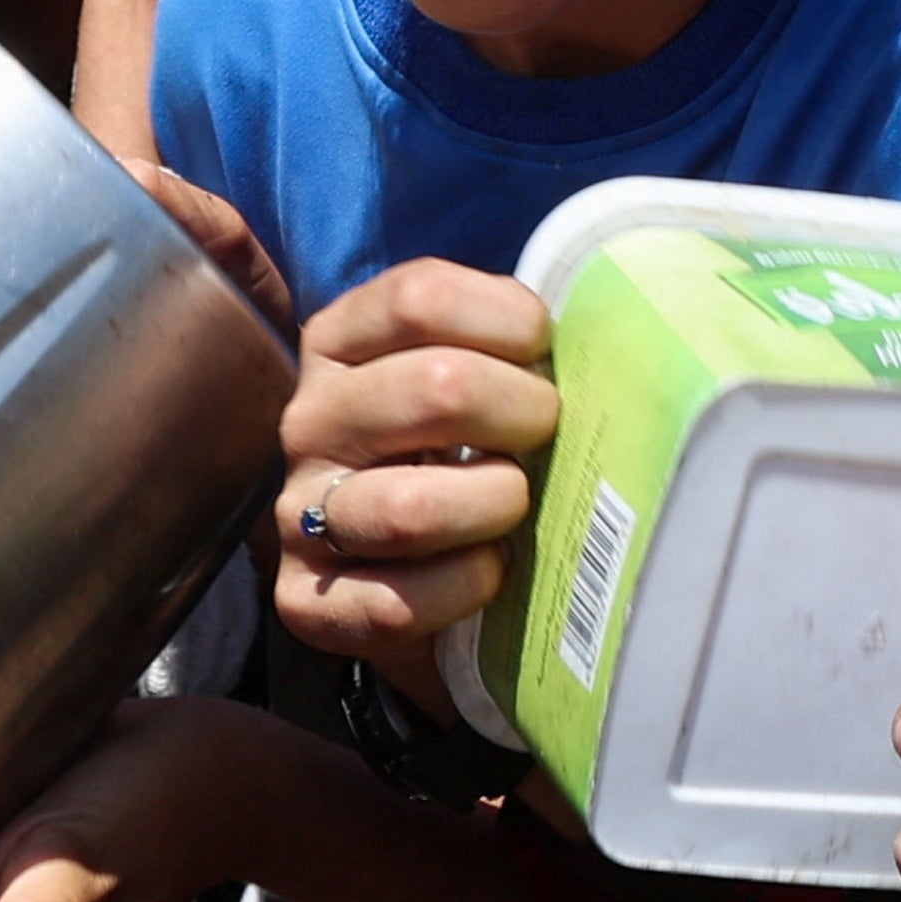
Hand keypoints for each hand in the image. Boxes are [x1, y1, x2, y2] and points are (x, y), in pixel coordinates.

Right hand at [271, 259, 556, 714]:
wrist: (424, 584)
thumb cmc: (473, 459)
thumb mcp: (481, 379)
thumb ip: (514, 348)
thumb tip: (601, 340)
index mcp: (342, 344)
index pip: (421, 298)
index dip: (510, 323)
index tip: (544, 356)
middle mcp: (310, 421)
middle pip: (436, 389)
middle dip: (524, 415)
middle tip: (546, 438)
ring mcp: (298, 513)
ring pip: (411, 508)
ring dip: (495, 508)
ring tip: (517, 509)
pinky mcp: (306, 604)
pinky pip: (400, 602)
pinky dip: (467, 588)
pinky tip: (487, 572)